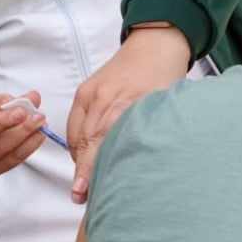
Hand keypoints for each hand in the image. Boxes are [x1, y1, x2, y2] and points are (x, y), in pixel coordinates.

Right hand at [66, 24, 189, 203]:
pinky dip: (77, 142)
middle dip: (81, 171)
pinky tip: (85, 155)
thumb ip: (152, 137)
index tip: (83, 191)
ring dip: (79, 159)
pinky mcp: (84, 91)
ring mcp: (92, 93)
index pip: (104, 141)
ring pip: (77, 134)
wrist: (155, 46)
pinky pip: (74, 123)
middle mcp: (107, 98)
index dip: (91, 168)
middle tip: (80, 196)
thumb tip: (141, 173)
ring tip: (83, 182)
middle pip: (87, 141)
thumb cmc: (165, 80)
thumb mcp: (167, 111)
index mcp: (130, 103)